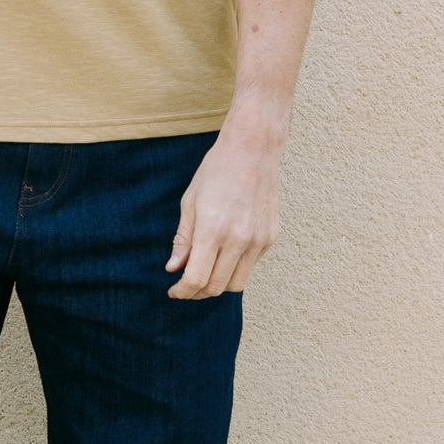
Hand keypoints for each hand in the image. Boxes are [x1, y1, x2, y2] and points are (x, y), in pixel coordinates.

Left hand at [166, 121, 282, 297]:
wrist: (252, 150)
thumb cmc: (216, 172)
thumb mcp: (190, 203)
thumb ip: (183, 239)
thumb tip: (174, 268)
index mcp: (212, 230)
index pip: (196, 278)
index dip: (182, 291)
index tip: (174, 291)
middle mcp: (238, 239)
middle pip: (216, 287)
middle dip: (197, 292)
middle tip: (186, 286)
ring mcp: (257, 240)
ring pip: (236, 284)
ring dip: (218, 285)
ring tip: (205, 273)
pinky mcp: (270, 238)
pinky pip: (250, 266)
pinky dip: (235, 268)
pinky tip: (225, 253)